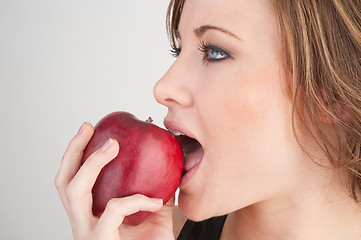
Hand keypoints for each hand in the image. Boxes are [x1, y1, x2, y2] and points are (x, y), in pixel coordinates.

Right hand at [55, 122, 174, 239]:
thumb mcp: (153, 215)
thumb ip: (155, 191)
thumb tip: (167, 166)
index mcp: (92, 213)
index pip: (73, 180)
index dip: (76, 153)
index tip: (89, 129)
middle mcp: (83, 223)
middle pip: (63, 182)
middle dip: (72, 150)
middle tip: (87, 127)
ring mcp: (88, 233)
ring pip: (74, 192)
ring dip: (91, 164)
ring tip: (112, 146)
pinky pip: (113, 210)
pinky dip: (135, 199)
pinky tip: (155, 200)